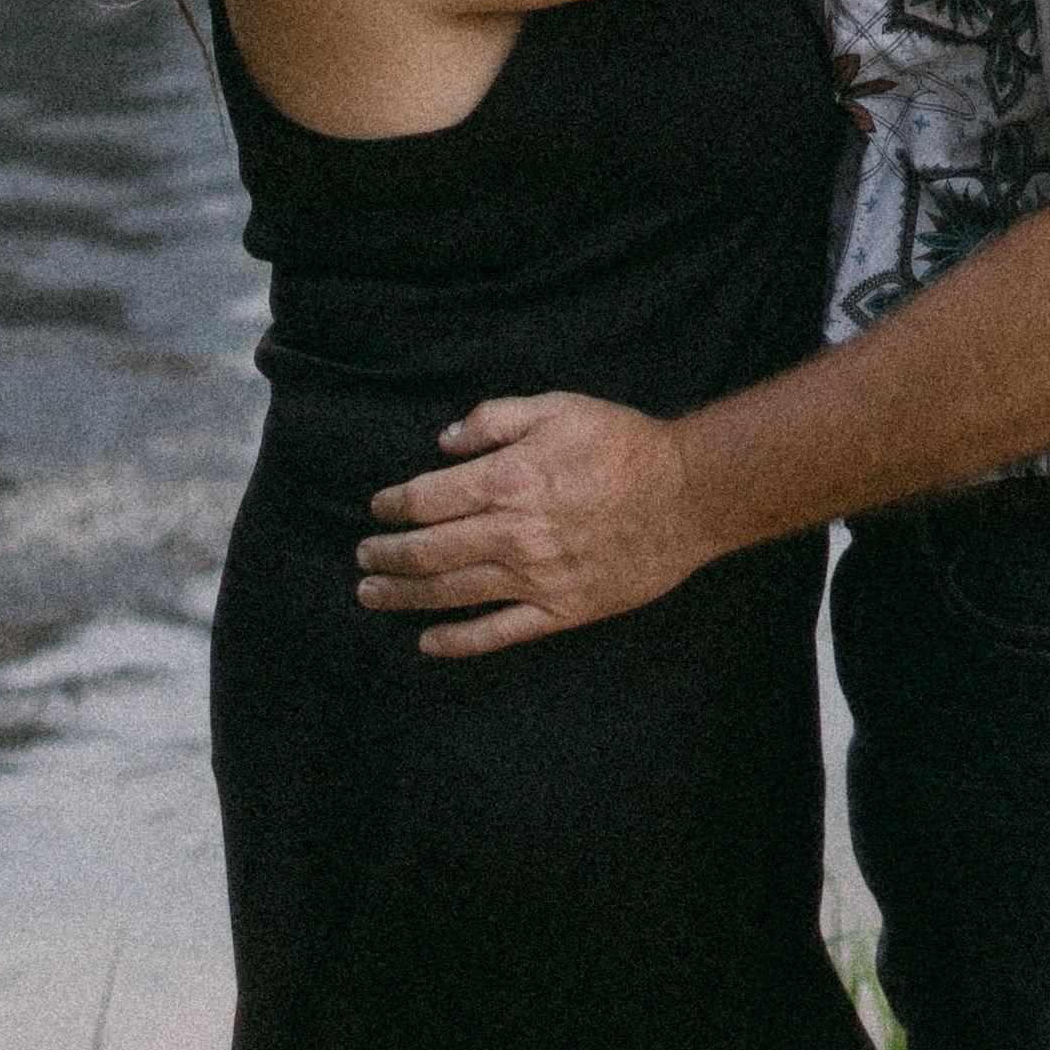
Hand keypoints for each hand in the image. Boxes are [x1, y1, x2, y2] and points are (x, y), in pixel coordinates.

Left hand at [355, 391, 715, 656]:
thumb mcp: (557, 406)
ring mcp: (535, 579)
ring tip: (371, 593)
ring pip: (451, 594)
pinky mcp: (560, 611)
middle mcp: (513, 534)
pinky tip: (427, 642)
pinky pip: (497, 633)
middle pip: (428, 552)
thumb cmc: (622, 443)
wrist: (688, 494)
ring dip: (403, 595)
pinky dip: (457, 642)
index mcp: (509, 480)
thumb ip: (494, 418)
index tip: (377, 507)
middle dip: (385, 554)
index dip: (392, 504)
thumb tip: (442, 442)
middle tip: (362, 555)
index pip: (427, 499)